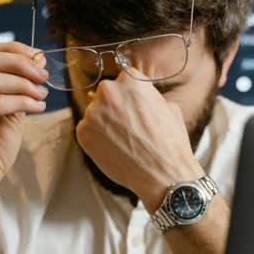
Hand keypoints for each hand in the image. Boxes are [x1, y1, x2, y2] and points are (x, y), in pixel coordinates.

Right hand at [0, 42, 48, 210]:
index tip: (38, 58)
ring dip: (23, 84)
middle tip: (43, 76)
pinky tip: (37, 107)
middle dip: (19, 64)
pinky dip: (21, 101)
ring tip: (42, 94)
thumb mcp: (5, 111)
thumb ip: (14, 85)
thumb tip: (36, 58)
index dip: (13, 50)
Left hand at [75, 69, 202, 208]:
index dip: (129, 96)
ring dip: (104, 123)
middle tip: (127, 125)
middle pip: (106, 94)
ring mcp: (93, 112)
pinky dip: (96, 138)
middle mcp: (109, 92)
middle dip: (114, 106)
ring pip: (95, 112)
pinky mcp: (83, 132)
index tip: (133, 107)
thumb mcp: (169, 107)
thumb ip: (149, 96)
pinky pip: (87, 130)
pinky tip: (113, 149)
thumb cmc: (169, 143)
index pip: (123, 80)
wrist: (161, 174)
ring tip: (122, 140)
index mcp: (131, 81)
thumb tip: (141, 97)